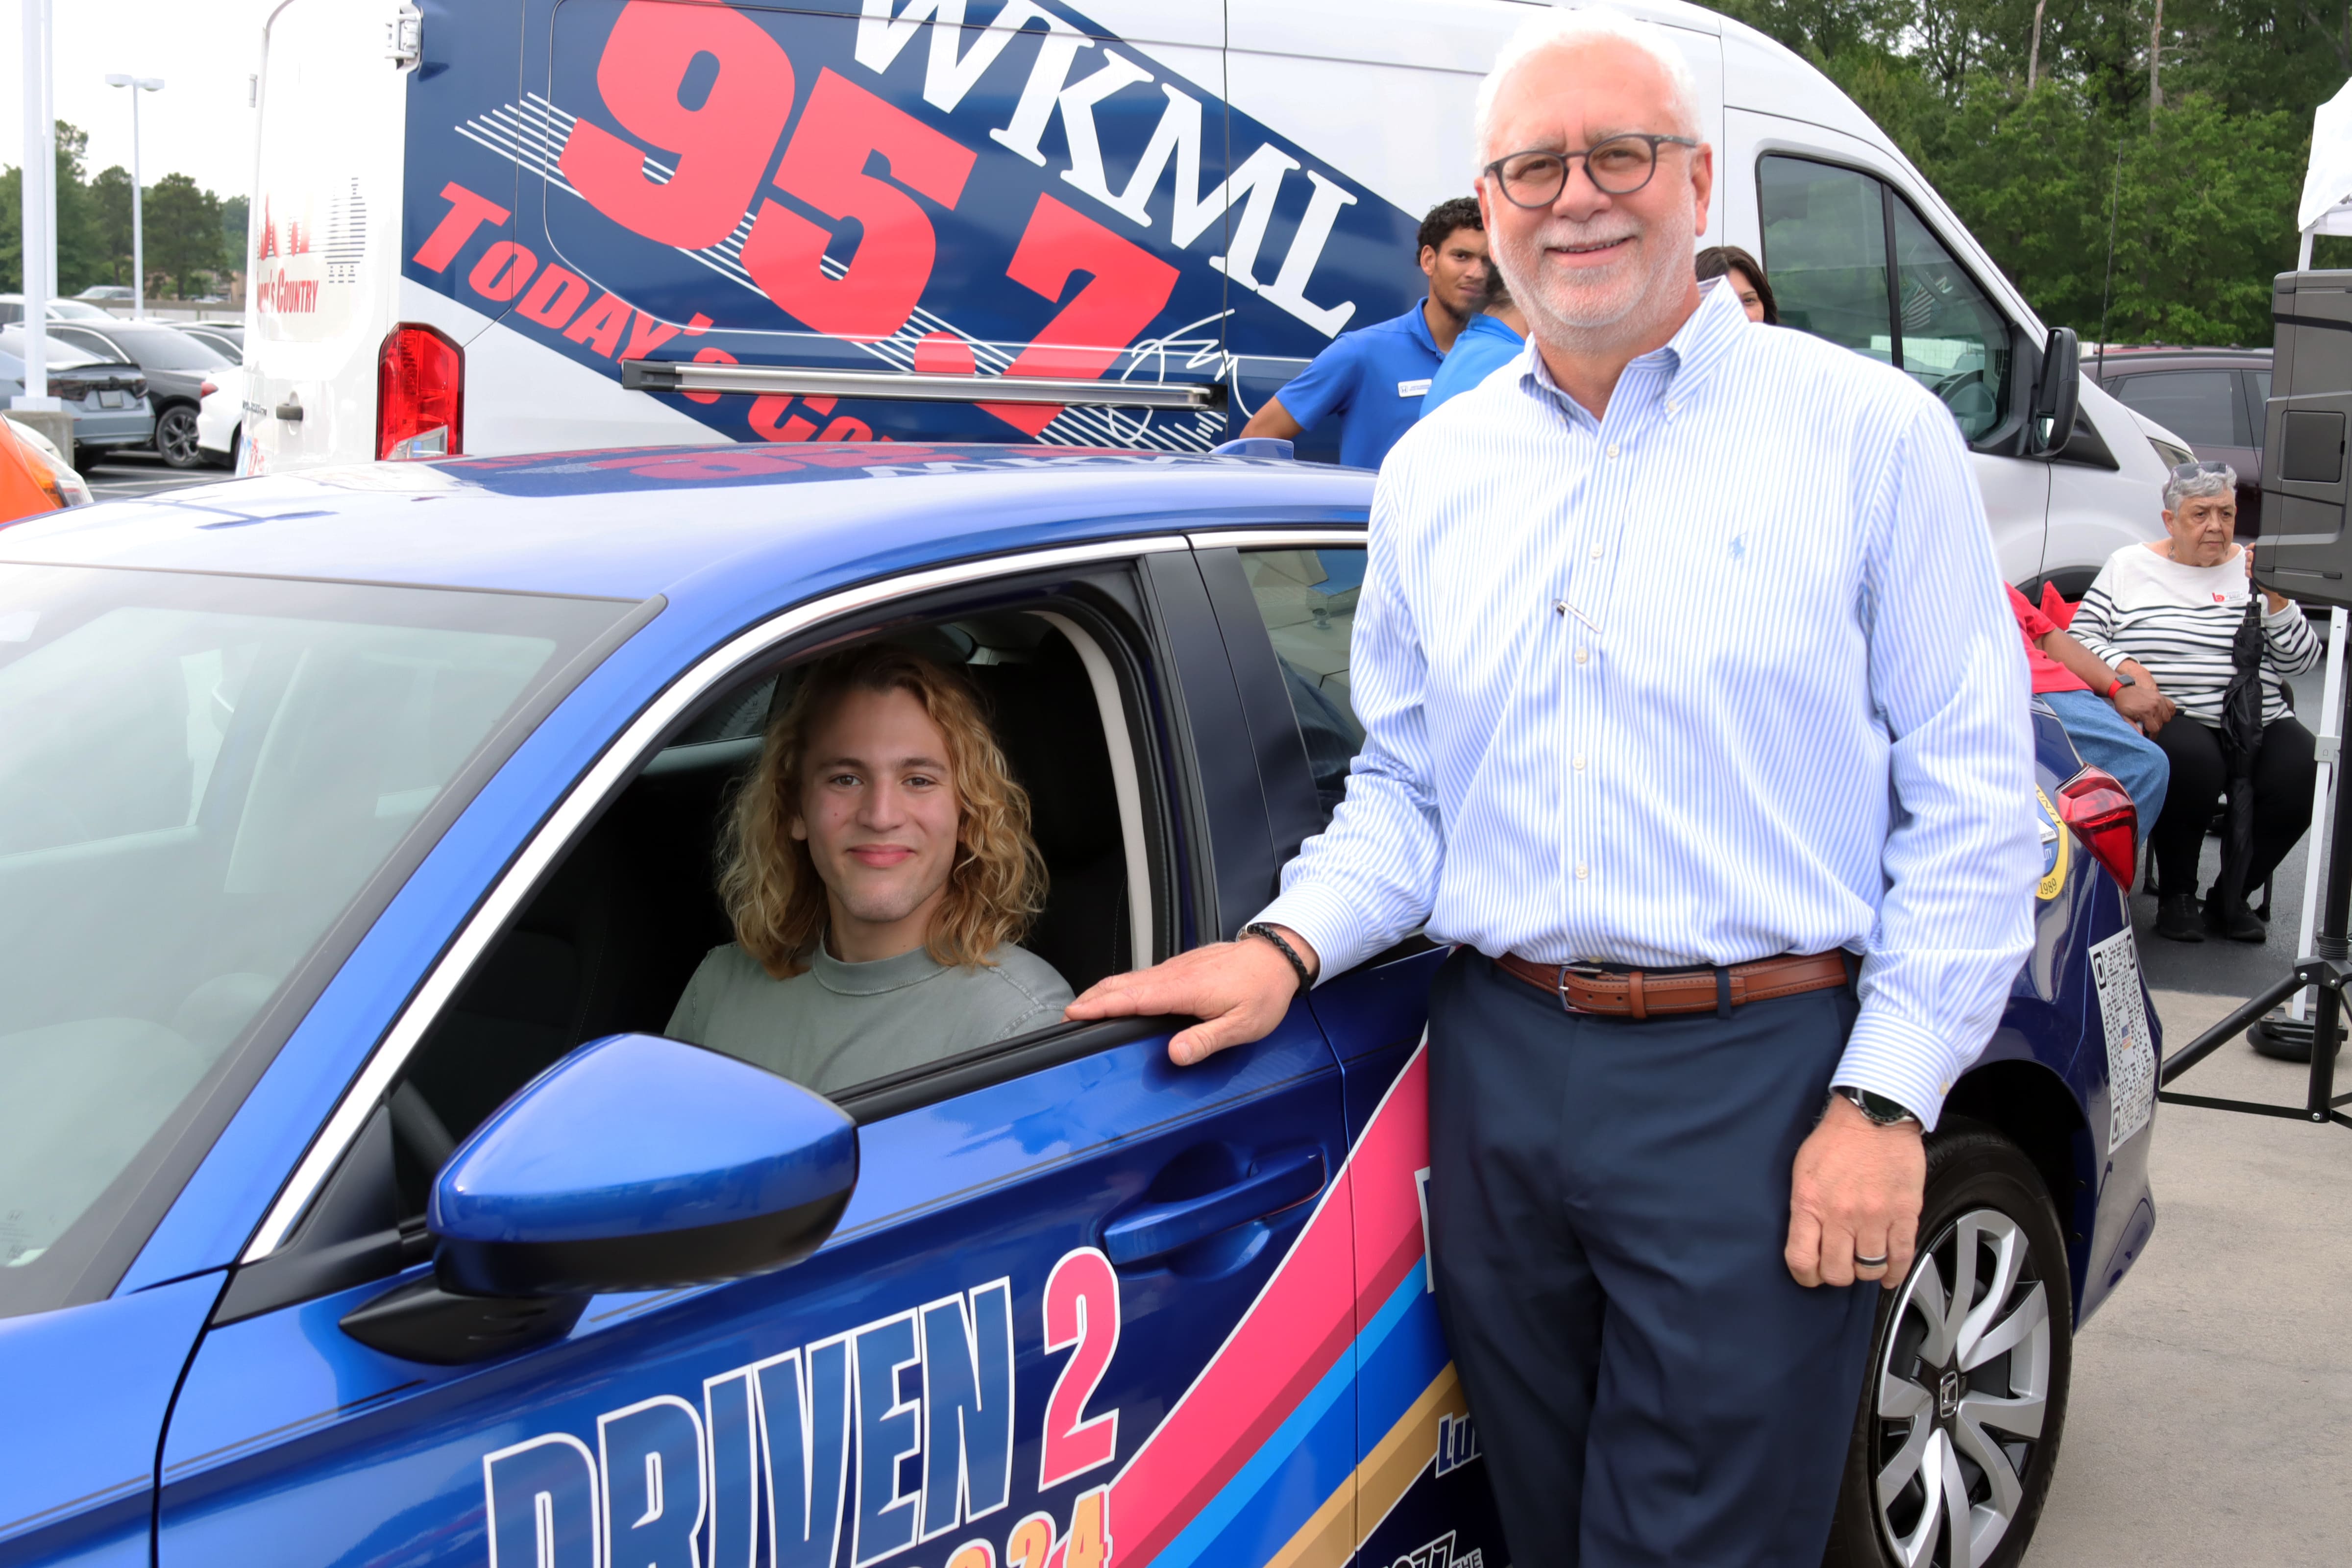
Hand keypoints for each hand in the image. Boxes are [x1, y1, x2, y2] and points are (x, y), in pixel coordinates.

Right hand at [1065, 927, 1316, 1065]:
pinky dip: (1121, 987)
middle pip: (1121, 985)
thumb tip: (1174, 1055)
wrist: (1278, 956)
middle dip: (1091, 999)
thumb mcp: (1243, 1025)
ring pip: (1130, 978)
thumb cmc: (1264, 991)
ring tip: (1082, 1009)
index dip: (1100, 1007)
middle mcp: (1174, 974)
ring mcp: (1175, 968)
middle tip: (1067, 1017)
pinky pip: (1142, 976)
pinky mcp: (1180, 967)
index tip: (1074, 1014)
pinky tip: (1118, 998)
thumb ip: (1207, 1040)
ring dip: (1103, 992)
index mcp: (1185, 989)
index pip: (1132, 999)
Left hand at [1785, 1094, 1925, 1289]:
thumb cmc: (1837, 1138)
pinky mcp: (1904, 1214)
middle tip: (1838, 1265)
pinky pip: (1901, 1257)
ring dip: (1864, 1270)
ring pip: (1869, 1269)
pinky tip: (1888, 1274)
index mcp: (1811, 1203)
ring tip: (1862, 1260)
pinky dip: (1894, 1273)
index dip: (1804, 1276)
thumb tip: (1805, 1239)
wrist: (1875, 1115)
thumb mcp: (1802, 1172)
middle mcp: (1842, 1214)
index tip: (1809, 1275)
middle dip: (1835, 1275)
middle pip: (1837, 1272)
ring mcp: (1875, 1217)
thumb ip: (1804, 1208)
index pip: (1801, 1260)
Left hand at [2111, 678, 2171, 735]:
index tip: (2149, 736)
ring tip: (2152, 719)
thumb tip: (2141, 736)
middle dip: (2154, 728)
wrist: (2123, 690)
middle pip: (2161, 724)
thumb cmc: (2123, 702)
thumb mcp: (2124, 717)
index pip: (2155, 729)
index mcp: (2146, 711)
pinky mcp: (2161, 696)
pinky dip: (2168, 712)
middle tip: (2147, 727)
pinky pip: (2172, 707)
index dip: (2151, 735)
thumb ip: (2133, 727)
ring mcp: (2159, 700)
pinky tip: (2160, 713)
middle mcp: (2155, 705)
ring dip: (2161, 721)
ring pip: (2167, 718)